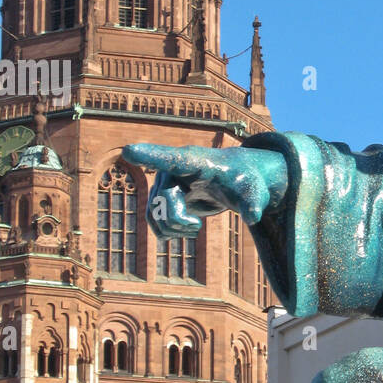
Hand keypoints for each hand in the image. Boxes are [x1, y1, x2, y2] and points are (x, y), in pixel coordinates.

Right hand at [122, 143, 288, 238]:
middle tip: (197, 227)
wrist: (235, 181)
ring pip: (154, 213)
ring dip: (172, 229)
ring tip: (194, 228)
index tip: (129, 150)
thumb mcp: (253, 192)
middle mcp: (173, 170)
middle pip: (162, 200)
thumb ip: (252, 203)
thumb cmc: (244, 181)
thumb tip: (253, 217)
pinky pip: (154, 219)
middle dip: (177, 220)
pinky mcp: (165, 197)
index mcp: (194, 161)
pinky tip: (186, 230)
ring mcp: (166, 183)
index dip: (150, 156)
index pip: (169, 158)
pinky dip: (166, 232)